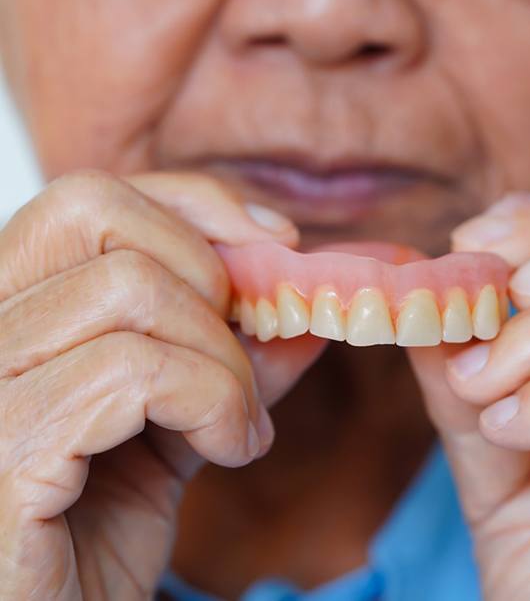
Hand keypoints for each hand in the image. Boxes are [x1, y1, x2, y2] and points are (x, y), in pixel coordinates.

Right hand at [0, 170, 323, 599]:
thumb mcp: (179, 418)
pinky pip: (132, 370)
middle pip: (94, 210)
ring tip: (241, 425)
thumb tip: (303, 302)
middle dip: (206, 272)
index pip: (90, 198)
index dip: (194, 202)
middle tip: (241, 350)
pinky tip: (229, 451)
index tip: (277, 241)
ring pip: (128, 288)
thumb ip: (232, 352)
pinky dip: (211, 401)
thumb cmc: (98, 527)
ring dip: (221, 358)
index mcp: (11, 310)